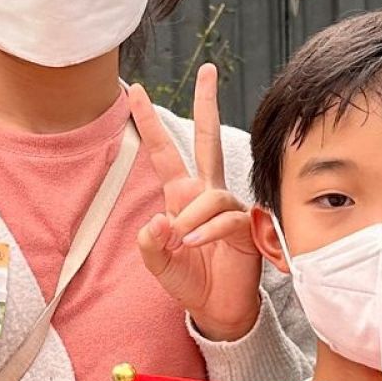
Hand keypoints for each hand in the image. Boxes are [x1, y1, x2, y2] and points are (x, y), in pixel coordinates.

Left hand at [129, 66, 264, 341]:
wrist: (219, 310)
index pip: (164, 151)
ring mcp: (229, 207)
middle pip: (208, 139)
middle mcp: (206, 193)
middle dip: (207, 104)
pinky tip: (196, 243)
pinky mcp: (247, 227)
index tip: (134, 90)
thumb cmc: (191, 283)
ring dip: (193, 217)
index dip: (149, 122)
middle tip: (208, 70)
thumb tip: (159, 221)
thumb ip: (151, 245)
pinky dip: (208, 230)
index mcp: (181, 195)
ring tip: (183, 241)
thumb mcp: (159, 265)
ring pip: (210, 194)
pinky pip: (226, 218)